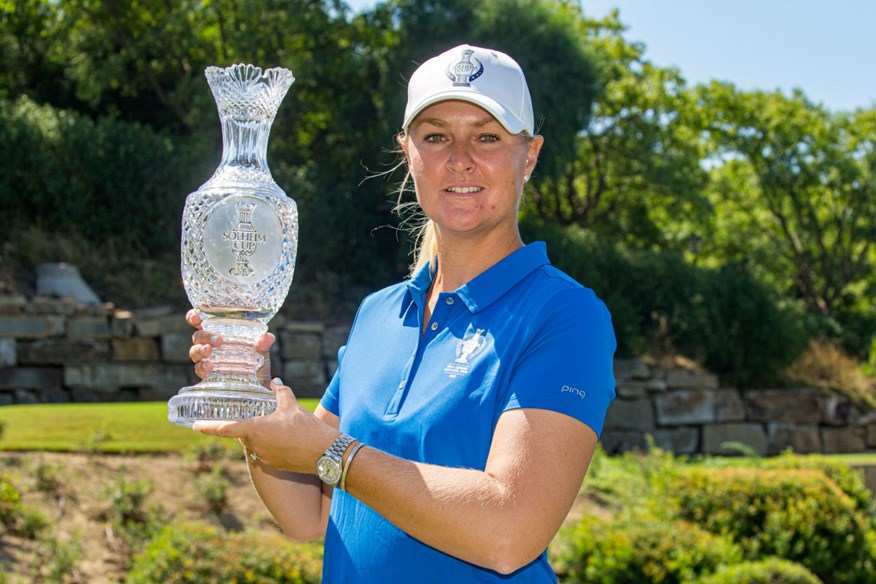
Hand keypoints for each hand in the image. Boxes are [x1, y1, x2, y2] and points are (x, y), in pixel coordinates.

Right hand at [186, 309, 275, 387]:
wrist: (258, 386)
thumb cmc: (256, 363)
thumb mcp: (262, 352)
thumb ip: (263, 344)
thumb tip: (268, 337)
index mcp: (219, 332)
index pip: (201, 321)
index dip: (194, 317)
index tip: (196, 317)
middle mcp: (210, 344)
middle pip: (198, 336)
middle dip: (205, 336)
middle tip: (218, 340)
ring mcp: (207, 359)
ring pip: (195, 351)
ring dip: (200, 350)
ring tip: (209, 351)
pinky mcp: (207, 374)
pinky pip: (199, 369)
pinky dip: (202, 367)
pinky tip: (209, 366)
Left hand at [192, 378, 337, 473]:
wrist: (325, 453)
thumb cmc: (306, 428)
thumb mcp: (292, 406)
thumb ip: (280, 392)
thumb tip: (274, 381)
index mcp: (255, 429)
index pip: (225, 428)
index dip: (208, 427)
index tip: (195, 426)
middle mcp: (256, 446)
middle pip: (242, 435)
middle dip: (244, 426)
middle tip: (251, 416)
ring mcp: (264, 458)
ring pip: (254, 444)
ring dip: (259, 435)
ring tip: (275, 425)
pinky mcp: (275, 465)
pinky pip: (265, 452)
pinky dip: (270, 444)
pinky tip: (284, 437)